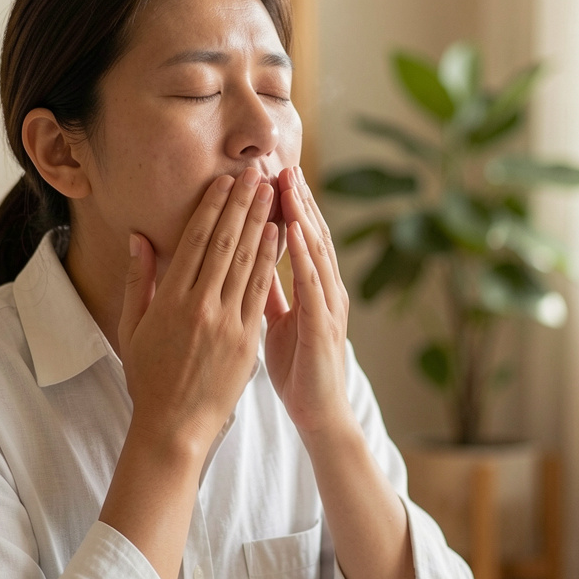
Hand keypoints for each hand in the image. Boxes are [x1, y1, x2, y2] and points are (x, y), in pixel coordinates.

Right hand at [118, 167, 279, 458]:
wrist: (174, 426)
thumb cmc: (148, 377)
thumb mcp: (132, 328)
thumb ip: (138, 280)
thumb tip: (139, 238)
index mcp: (170, 301)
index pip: (195, 242)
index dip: (212, 207)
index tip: (224, 181)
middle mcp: (200, 306)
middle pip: (225, 243)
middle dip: (241, 205)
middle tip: (255, 173)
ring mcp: (227, 323)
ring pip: (248, 263)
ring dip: (261, 223)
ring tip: (271, 194)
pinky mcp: (247, 340)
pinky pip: (261, 292)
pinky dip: (271, 261)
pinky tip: (278, 236)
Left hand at [264, 166, 353, 437]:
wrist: (318, 415)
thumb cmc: (298, 369)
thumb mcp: (277, 322)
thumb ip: (270, 290)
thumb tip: (251, 261)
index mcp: (310, 288)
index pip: (297, 237)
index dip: (283, 206)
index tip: (264, 176)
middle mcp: (324, 290)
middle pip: (310, 234)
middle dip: (295, 199)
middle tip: (278, 163)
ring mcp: (327, 306)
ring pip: (316, 251)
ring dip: (303, 215)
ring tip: (288, 183)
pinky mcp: (324, 326)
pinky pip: (313, 284)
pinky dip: (304, 254)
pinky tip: (295, 229)